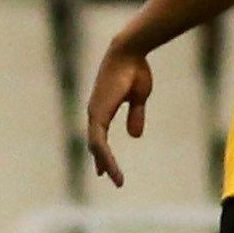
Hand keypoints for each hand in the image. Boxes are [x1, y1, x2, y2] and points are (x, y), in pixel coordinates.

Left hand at [83, 42, 152, 185]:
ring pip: (96, 146)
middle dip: (102, 161)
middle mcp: (95, 112)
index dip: (102, 152)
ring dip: (106, 164)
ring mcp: (95, 113)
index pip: (99, 136)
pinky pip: (99, 141)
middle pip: (95, 144)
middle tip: (105, 177)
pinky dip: (105, 156)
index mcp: (103, 109)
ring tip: (116, 180)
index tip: (103, 169)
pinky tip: (110, 169)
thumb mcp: (138, 97)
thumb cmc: (135, 69)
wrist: (130, 52)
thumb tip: (134, 136)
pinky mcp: (98, 113)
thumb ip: (135, 115)